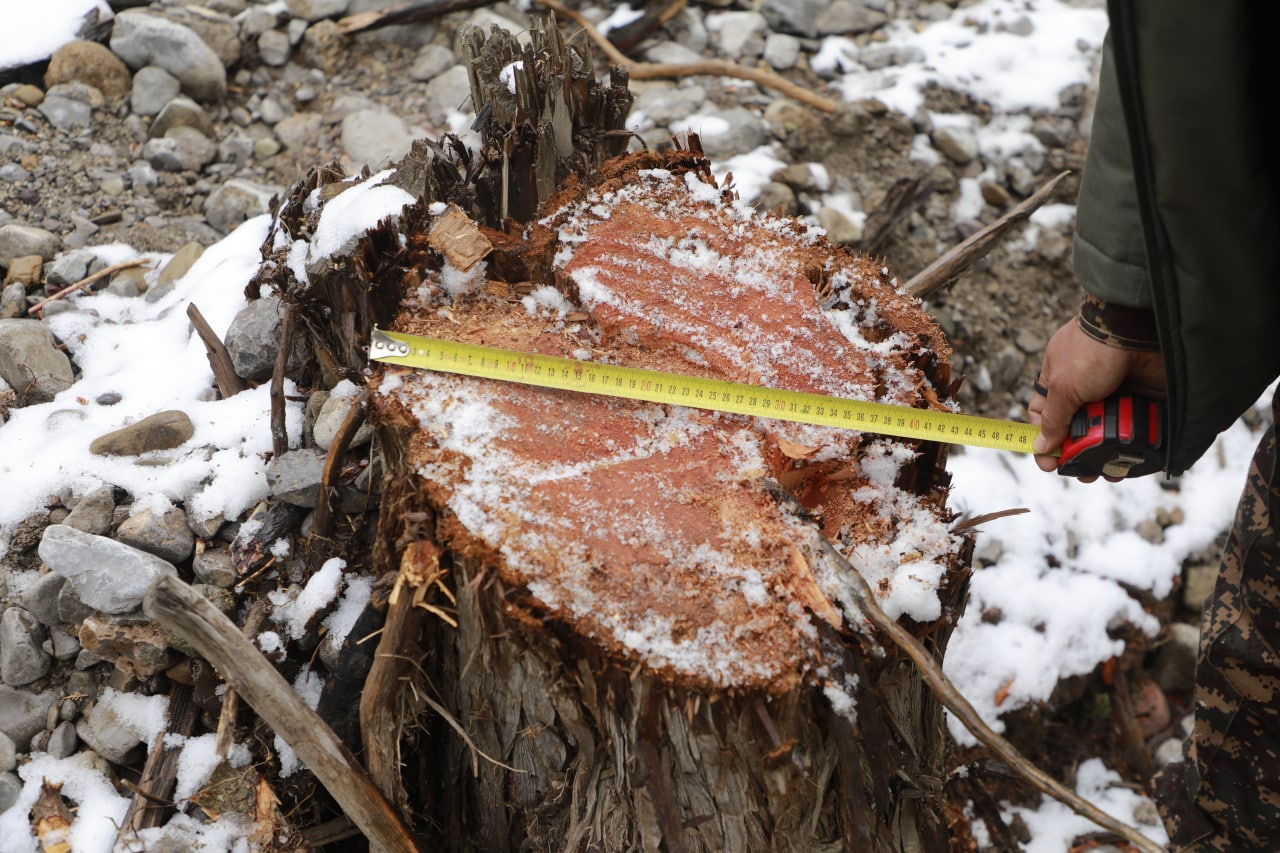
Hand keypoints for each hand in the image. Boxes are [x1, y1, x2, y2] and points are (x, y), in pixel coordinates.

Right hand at [1027, 318, 1165, 476]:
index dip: (1044, 440)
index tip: (1048, 463)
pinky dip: (1132, 446)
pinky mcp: (1140, 400)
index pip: (1045, 416)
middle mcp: (1085, 389)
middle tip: (1082, 474)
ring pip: (1106, 433)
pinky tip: (1130, 461)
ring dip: (1106, 456)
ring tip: (1109, 473)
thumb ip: (1053, 419)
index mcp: (1058, 381)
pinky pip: (1134, 429)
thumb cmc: (1092, 350)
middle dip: (1077, 454)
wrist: (1137, 329)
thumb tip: (1040, 446)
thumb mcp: (1063, 387)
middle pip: (1076, 430)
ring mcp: (1114, 395)